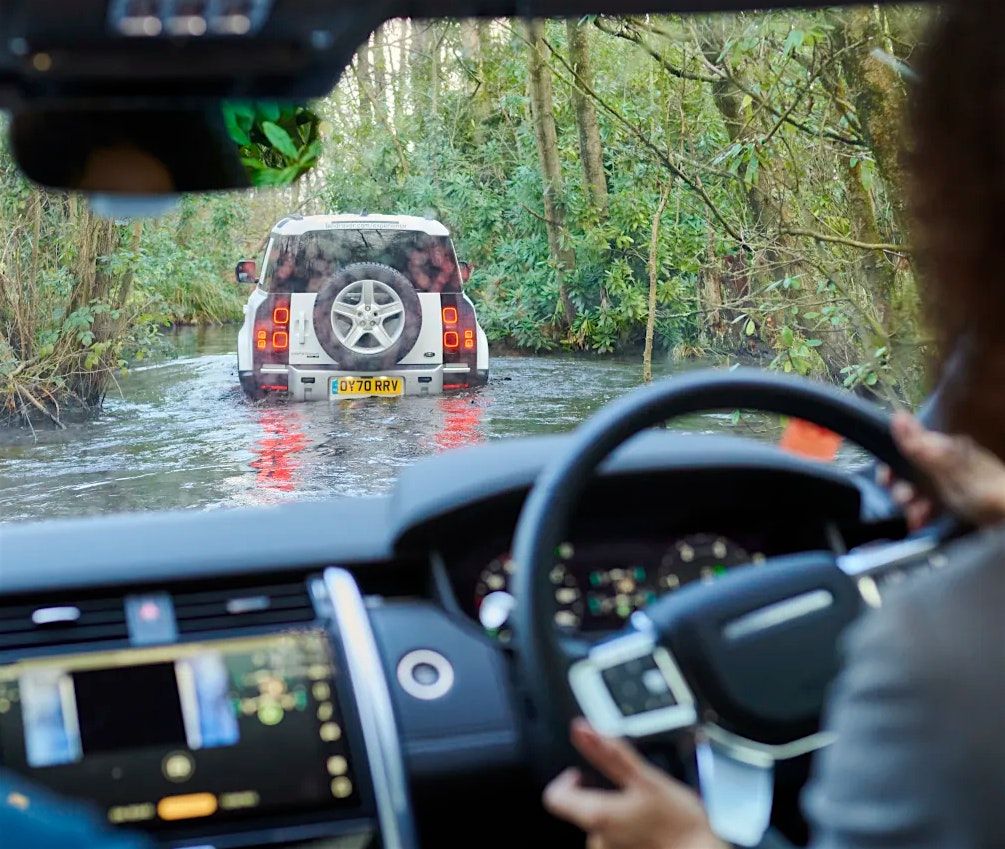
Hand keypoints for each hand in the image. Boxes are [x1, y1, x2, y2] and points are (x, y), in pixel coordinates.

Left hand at [542, 719, 726, 848]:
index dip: (566, 779)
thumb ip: (609, 752)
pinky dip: (626, 827)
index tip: (585, 772)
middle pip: (578, 808)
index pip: (554, 796)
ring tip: (644, 808)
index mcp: (595, 816)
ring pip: (600, 823)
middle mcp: (596, 840)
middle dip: (599, 793)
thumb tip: (582, 730)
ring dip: (616, 811)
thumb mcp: (646, 777)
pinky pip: (614, 837)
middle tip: (628, 788)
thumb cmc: (678, 823)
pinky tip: (647, 825)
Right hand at [881, 412, 1004, 528]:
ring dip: (911, 506)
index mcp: (945, 449)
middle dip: (902, 489)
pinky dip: (922, 515)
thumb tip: (897, 416)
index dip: (892, 465)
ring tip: (917, 518)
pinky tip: (921, 523)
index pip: (907, 449)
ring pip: (918, 492)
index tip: (885, 481)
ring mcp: (951, 483)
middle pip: (910, 472)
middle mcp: (946, 463)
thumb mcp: (946, 469)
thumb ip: (919, 447)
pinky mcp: (956, 503)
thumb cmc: (982, 492)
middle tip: (905, 502)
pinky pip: (930, 506)